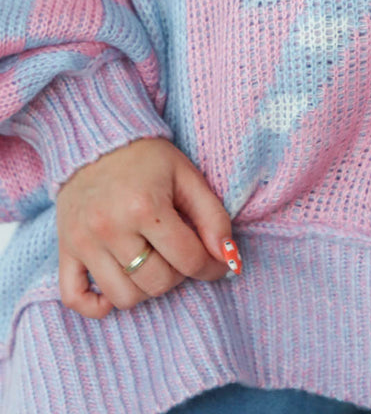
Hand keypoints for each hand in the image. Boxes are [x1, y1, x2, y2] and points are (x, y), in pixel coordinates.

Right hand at [55, 137, 235, 318]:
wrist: (98, 142)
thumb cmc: (148, 159)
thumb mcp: (187, 176)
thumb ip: (213, 216)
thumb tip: (228, 258)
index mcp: (145, 206)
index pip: (188, 260)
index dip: (211, 267)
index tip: (218, 264)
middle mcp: (111, 227)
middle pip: (157, 283)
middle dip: (178, 274)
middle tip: (180, 253)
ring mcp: (84, 242)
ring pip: (123, 297)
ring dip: (145, 288)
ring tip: (153, 262)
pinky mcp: (66, 250)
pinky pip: (75, 298)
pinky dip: (97, 305)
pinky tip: (119, 286)